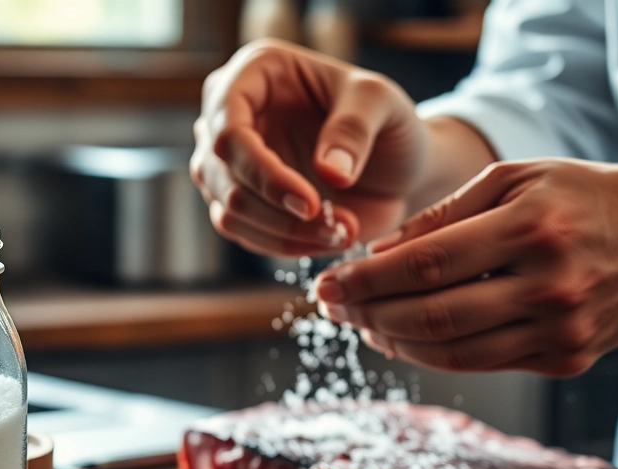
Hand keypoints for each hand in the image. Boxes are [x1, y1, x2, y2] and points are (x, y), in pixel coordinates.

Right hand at [190, 39, 427, 256]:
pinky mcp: (241, 201)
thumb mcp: (382, 105)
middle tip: (339, 227)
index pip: (229, 130)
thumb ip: (354, 129)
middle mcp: (229, 115)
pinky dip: (286, 246)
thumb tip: (328, 173)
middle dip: (278, 212)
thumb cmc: (386, 120)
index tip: (310, 204)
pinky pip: (246, 234)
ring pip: (230, 212)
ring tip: (342, 234)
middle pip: (222, 176)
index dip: (263, 172)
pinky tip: (328, 240)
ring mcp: (229, 162)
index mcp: (253, 73)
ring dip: (285, 235)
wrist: (395, 163)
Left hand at [314, 159, 617, 375]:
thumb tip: (377, 254)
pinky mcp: (568, 359)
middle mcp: (549, 284)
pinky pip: (482, 363)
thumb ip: (444, 215)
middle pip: (432, 315)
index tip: (326, 285)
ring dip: (394, 342)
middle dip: (368, 314)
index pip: (425, 264)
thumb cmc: (581, 197)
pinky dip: (434, 354)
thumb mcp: (515, 179)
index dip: (366, 280)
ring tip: (362, 325)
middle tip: (331, 309)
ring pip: (452, 351)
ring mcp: (561, 329)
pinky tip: (404, 338)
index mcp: (531, 227)